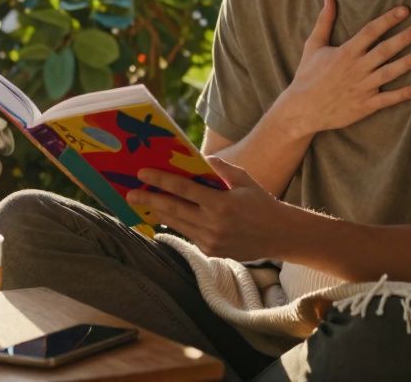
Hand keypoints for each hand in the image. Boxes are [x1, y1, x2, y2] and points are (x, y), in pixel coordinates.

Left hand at [126, 158, 288, 260]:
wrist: (279, 235)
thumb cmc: (261, 203)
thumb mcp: (244, 179)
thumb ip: (220, 168)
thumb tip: (199, 158)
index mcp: (220, 204)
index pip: (182, 189)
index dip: (160, 180)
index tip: (142, 173)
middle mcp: (212, 224)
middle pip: (173, 209)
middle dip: (149, 200)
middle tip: (131, 193)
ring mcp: (211, 241)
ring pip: (177, 224)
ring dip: (159, 213)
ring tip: (144, 203)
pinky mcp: (211, 251)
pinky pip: (189, 234)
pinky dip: (177, 224)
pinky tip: (166, 216)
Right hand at [275, 0, 410, 134]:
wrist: (302, 110)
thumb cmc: (307, 76)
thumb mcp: (313, 45)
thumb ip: (324, 21)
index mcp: (346, 52)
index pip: (371, 31)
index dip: (388, 19)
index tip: (405, 10)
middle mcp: (356, 68)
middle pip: (385, 50)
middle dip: (404, 38)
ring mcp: (362, 87)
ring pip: (389, 73)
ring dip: (408, 63)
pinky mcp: (365, 106)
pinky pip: (387, 99)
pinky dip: (402, 94)